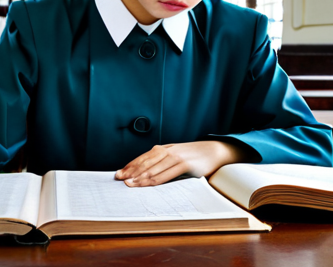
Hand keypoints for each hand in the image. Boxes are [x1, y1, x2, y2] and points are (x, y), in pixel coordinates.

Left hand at [114, 141, 246, 186]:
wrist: (214, 151)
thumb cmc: (193, 156)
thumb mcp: (176, 155)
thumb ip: (162, 162)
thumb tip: (146, 173)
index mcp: (164, 148)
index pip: (142, 158)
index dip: (130, 166)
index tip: (119, 173)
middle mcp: (168, 151)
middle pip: (145, 162)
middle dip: (130, 171)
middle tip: (118, 179)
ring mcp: (176, 157)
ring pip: (153, 169)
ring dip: (140, 177)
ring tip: (129, 183)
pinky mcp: (185, 165)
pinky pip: (166, 174)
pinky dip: (155, 179)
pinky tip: (147, 184)